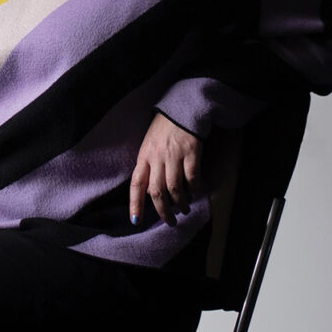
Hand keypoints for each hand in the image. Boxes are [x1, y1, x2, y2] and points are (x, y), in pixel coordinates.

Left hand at [130, 112, 202, 226]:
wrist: (181, 110)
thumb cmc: (163, 131)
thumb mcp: (149, 146)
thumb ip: (149, 166)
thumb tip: (152, 194)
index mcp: (144, 156)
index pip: (136, 183)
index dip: (135, 204)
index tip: (135, 221)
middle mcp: (157, 157)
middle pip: (157, 191)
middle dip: (163, 211)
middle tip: (170, 221)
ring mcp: (174, 155)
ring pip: (174, 188)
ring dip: (180, 204)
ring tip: (184, 209)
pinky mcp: (191, 152)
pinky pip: (192, 178)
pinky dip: (194, 189)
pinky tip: (196, 193)